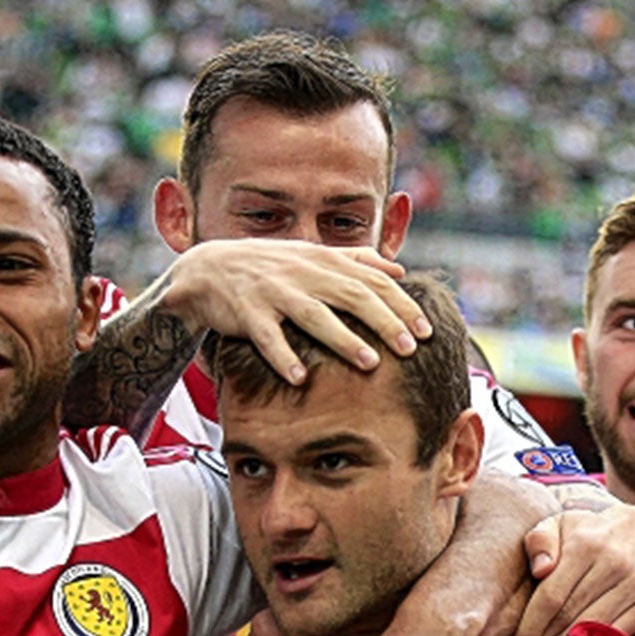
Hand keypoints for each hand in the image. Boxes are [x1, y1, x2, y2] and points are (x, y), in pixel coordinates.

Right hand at [168, 240, 430, 382]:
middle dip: (384, 321)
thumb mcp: (313, 257)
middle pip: (351, 296)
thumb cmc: (270, 268)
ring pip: (314, 315)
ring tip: (370, 363)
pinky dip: (281, 356)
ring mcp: (274, 291)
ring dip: (343, 339)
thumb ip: (356, 263)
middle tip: (410, 348)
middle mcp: (303, 273)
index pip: (372, 281)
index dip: (401, 304)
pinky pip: (266, 336)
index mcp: (324, 261)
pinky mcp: (246, 312)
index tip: (427, 330)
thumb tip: (399, 271)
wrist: (207, 270)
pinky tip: (298, 378)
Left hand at [514, 502, 634, 635]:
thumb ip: (540, 541)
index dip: (532, 625)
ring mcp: (634, 586)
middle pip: (570, 616)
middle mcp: (613, 564)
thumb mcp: (561, 524)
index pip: (552, 595)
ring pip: (592, 630)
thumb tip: (540, 570)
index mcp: (586, 544)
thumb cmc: (592, 533)